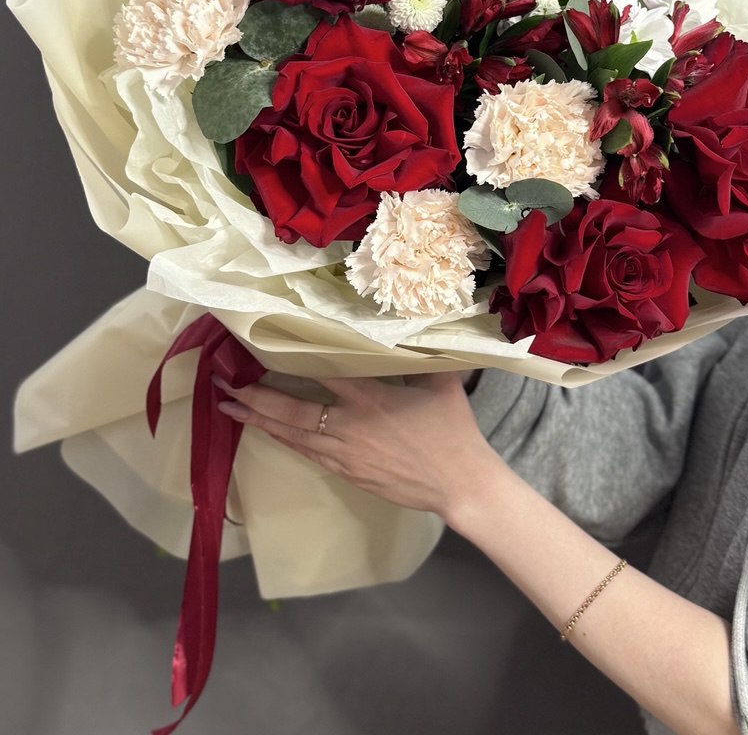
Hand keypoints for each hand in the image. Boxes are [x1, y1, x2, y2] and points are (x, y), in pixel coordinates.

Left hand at [215, 371, 497, 521]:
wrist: (460, 485)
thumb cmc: (453, 431)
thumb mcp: (443, 382)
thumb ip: (423, 355)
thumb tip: (420, 325)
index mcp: (370, 398)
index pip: (323, 373)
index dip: (291, 360)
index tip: (263, 347)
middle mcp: (348, 426)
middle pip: (291, 410)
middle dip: (255, 398)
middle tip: (224, 384)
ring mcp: (344, 453)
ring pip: (292, 435)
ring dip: (259, 421)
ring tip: (230, 408)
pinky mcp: (347, 472)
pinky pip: (306, 453)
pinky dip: (282, 440)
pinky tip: (267, 432)